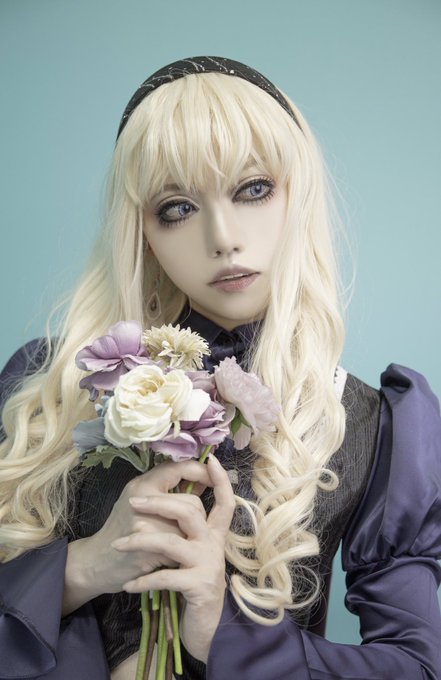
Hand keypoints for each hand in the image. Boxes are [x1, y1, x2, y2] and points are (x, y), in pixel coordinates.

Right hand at [63, 460, 212, 614]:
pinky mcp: (149, 547)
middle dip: (195, 519)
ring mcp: (146, 522)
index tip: (214, 475)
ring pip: (189, 527)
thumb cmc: (123, 529)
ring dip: (187, 538)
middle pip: (192, 503)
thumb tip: (206, 478)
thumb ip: (168, 490)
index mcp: (144, 483)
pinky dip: (178, 555)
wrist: (96, 562)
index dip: (202, 470)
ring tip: (173, 543)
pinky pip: (181, 547)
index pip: (181, 468)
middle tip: (184, 529)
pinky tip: (165, 558)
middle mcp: (144, 497)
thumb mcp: (140, 501)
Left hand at [115, 455, 234, 661]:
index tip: (213, 458)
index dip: (220, 478)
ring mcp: (207, 563)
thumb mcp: (191, 548)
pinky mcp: (198, 586)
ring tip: (120, 545)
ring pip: (171, 541)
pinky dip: (143, 580)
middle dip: (159, 502)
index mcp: (213, 531)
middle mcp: (214, 543)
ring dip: (140, 542)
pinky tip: (129, 585)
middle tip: (133, 503)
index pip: (224, 498)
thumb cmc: (190, 580)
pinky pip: (165, 576)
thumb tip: (177, 489)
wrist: (202, 625)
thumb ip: (188, 523)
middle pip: (191, 510)